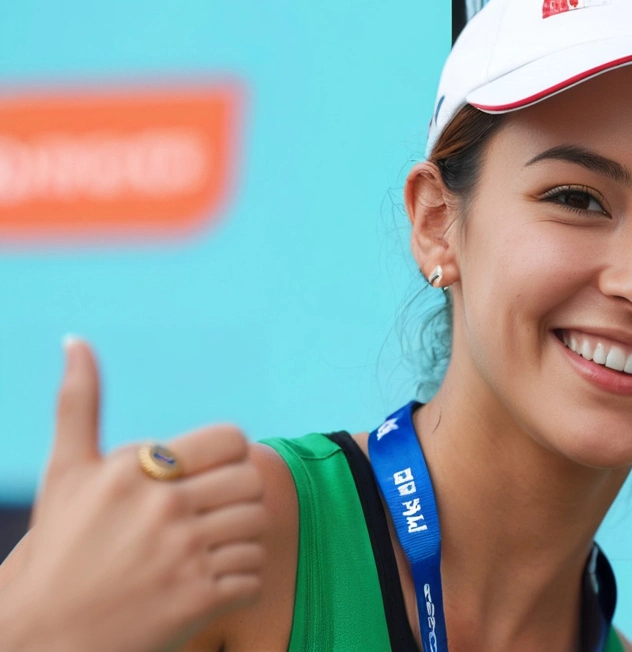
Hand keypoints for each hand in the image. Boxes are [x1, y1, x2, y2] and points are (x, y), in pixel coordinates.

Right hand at [0, 338, 268, 651]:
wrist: (43, 636)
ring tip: (202, 552)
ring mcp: (184, 555)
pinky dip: (239, 581)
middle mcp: (164, 508)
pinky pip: (255, 574)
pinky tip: (203, 585)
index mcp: (138, 470)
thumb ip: (79, 403)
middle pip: (251, 484)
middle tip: (204, 520)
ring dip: (238, 541)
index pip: (232, 440)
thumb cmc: (59, 547)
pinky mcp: (199, 599)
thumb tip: (76, 340)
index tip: (205, 480)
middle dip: (234, 502)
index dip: (227, 460)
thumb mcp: (68, 473)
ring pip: (258, 527)